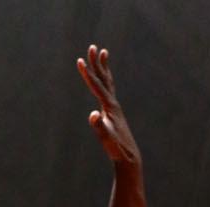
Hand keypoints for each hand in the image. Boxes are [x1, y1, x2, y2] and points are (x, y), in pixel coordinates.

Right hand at [76, 45, 139, 165]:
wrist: (129, 157)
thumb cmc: (117, 149)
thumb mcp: (106, 139)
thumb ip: (99, 126)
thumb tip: (93, 115)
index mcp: (110, 107)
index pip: (97, 86)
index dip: (87, 73)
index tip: (80, 60)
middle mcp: (113, 104)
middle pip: (103, 79)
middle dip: (97, 63)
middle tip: (92, 47)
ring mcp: (115, 108)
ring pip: (108, 83)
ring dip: (104, 68)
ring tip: (103, 53)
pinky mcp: (114, 113)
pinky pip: (109, 91)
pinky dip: (106, 81)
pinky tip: (105, 80)